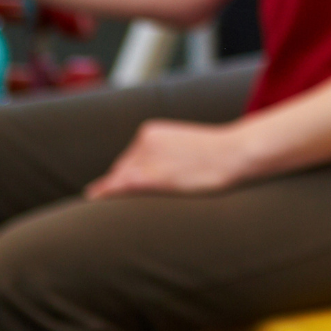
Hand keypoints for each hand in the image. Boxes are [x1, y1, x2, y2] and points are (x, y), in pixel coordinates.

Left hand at [85, 119, 253, 198]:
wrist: (236, 153)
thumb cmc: (221, 154)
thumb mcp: (187, 147)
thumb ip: (166, 155)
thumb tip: (154, 173)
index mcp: (152, 131)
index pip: (131, 157)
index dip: (127, 173)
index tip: (116, 185)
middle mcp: (142, 141)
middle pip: (123, 168)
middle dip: (121, 183)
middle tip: (115, 196)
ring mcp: (144, 158)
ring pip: (120, 179)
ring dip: (113, 190)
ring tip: (105, 199)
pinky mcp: (146, 176)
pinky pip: (119, 187)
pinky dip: (105, 192)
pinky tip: (94, 198)